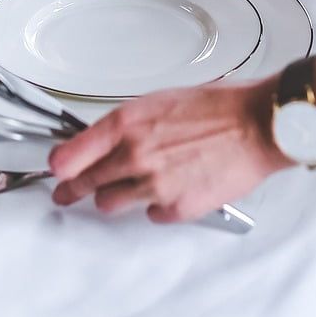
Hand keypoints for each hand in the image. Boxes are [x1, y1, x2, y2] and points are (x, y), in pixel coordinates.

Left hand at [49, 80, 290, 222]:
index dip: (60, 166)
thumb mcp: (161, 102)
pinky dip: (155, 205)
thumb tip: (109, 140)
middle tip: (66, 194)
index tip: (57, 171)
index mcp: (127, 124)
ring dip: (113, 198)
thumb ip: (129, 125)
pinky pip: (150, 214)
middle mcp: (135, 155)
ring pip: (111, 204)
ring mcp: (154, 185)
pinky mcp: (177, 208)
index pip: (71, 154)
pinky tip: (168, 190)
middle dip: (73, 190)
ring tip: (125, 190)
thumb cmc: (219, 108)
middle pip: (86, 184)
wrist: (258, 125)